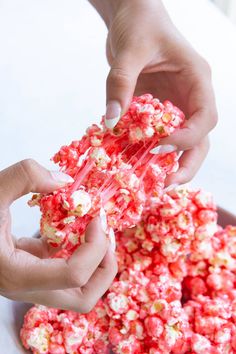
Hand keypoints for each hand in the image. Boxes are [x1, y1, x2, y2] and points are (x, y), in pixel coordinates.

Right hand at [0, 159, 116, 311]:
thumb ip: (24, 177)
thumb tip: (64, 181)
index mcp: (17, 273)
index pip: (73, 274)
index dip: (95, 246)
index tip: (96, 216)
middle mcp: (27, 285)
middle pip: (84, 297)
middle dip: (105, 266)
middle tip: (106, 234)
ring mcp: (31, 280)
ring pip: (78, 289)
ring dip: (97, 259)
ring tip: (97, 228)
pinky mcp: (33, 269)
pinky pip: (67, 268)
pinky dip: (79, 248)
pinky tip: (73, 224)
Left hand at [93, 0, 216, 184]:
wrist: (132, 16)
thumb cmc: (139, 23)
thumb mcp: (129, 50)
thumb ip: (120, 84)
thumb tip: (111, 123)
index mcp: (196, 79)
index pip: (205, 117)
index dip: (187, 138)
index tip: (161, 147)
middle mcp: (191, 96)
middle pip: (200, 139)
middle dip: (186, 163)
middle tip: (165, 184)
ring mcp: (177, 104)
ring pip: (184, 142)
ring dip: (171, 163)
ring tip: (154, 183)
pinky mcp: (159, 110)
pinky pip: (160, 135)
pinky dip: (150, 151)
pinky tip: (136, 164)